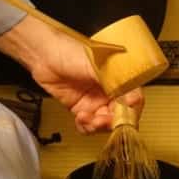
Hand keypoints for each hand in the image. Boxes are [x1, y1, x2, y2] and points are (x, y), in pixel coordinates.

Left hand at [0, 16, 143, 133]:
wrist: (44, 56)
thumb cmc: (70, 52)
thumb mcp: (96, 66)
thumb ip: (114, 83)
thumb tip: (131, 97)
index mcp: (119, 79)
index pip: (134, 99)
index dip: (131, 110)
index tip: (124, 116)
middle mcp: (110, 92)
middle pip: (121, 116)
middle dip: (113, 122)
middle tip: (102, 120)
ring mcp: (96, 102)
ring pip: (105, 124)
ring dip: (98, 126)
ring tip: (88, 118)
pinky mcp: (82, 110)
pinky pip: (89, 126)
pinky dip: (86, 126)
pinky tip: (80, 118)